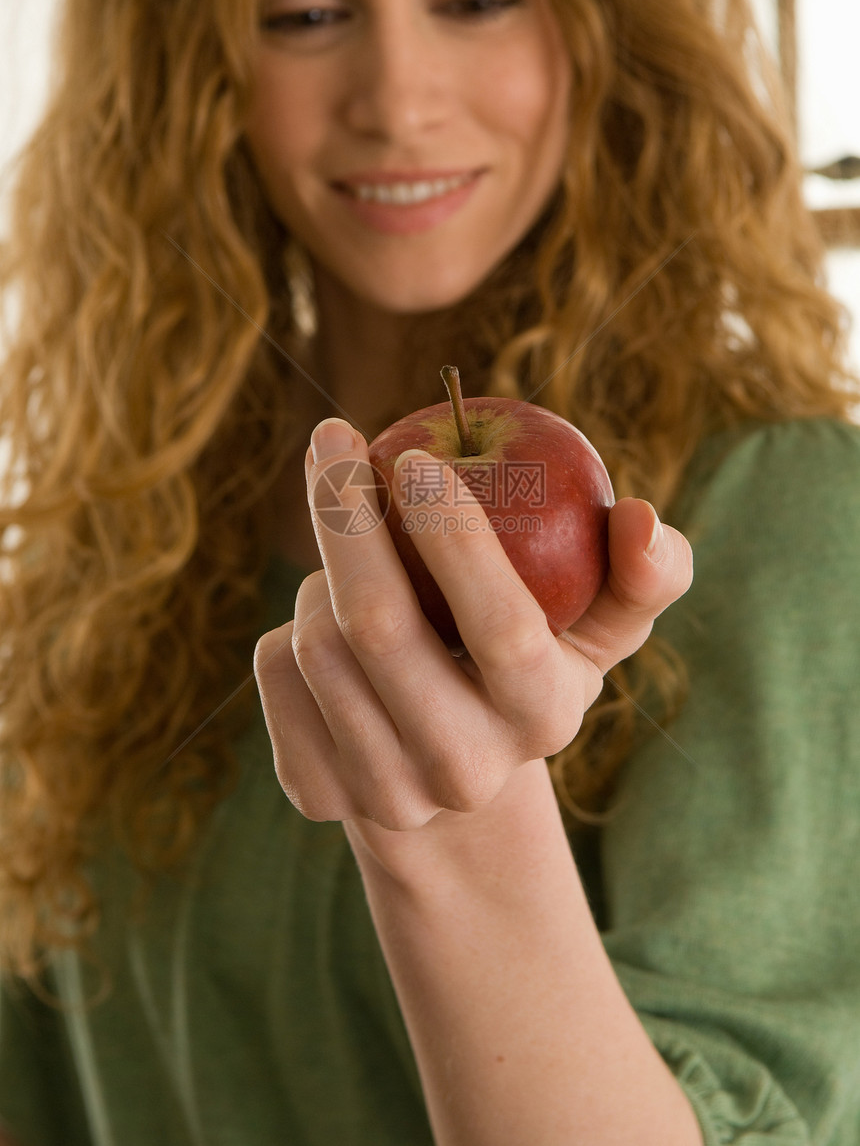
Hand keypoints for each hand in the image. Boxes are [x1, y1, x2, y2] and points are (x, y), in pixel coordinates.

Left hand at [255, 420, 692, 830]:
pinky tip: (325, 626)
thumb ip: (643, 572)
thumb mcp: (599, 622)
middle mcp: (465, 770)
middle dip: (345, 515)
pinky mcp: (315, 793)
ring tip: (355, 566)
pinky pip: (271, 667)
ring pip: (314, 641)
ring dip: (322, 573)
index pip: (503, 627)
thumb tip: (642, 518)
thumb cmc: (531, 660)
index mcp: (545, 716)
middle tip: (333, 437)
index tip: (414, 457)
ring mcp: (386, 793)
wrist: (448, 766)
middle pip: (379, 628)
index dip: (455, 537)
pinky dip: (288, 621)